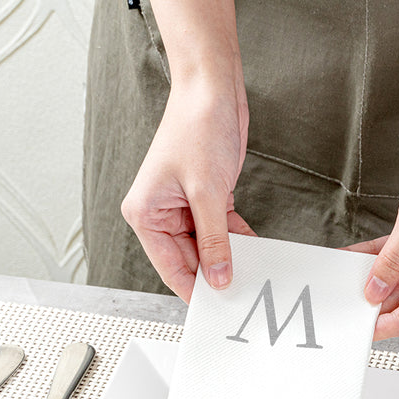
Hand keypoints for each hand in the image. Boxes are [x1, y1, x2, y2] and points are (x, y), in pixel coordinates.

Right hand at [121, 78, 254, 302]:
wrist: (212, 89)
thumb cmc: (196, 127)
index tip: (214, 309)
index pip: (169, 267)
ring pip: (207, 248)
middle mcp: (160, 214)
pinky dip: (236, 241)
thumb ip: (214, 242)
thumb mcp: (207, 193)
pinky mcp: (205, 200)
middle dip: (214, 274)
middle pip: (189, 260)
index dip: (193, 290)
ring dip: (228, 259)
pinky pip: (220, 232)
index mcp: (144, 213)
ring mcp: (183, 208)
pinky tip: (253, 252)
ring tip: (250, 273)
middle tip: (240, 292)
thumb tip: (219, 278)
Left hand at [349, 118, 398, 340]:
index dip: (381, 326)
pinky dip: (372, 259)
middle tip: (339, 304)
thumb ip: (393, 259)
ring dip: (368, 280)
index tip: (354, 330)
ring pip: (395, 282)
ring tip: (339, 280)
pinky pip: (394, 259)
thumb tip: (374, 291)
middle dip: (371, 304)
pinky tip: (349, 258)